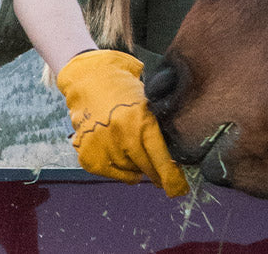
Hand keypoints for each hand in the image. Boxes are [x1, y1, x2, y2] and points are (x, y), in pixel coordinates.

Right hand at [56, 49, 188, 196]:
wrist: (89, 79)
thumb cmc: (123, 90)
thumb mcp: (147, 103)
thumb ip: (158, 131)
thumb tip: (173, 162)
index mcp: (140, 120)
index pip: (161, 158)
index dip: (172, 178)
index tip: (179, 189)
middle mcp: (121, 134)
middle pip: (146, 167)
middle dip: (156, 172)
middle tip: (161, 173)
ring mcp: (103, 146)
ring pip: (130, 172)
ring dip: (137, 168)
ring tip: (134, 152)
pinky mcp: (88, 156)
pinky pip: (113, 175)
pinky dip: (120, 171)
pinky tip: (122, 157)